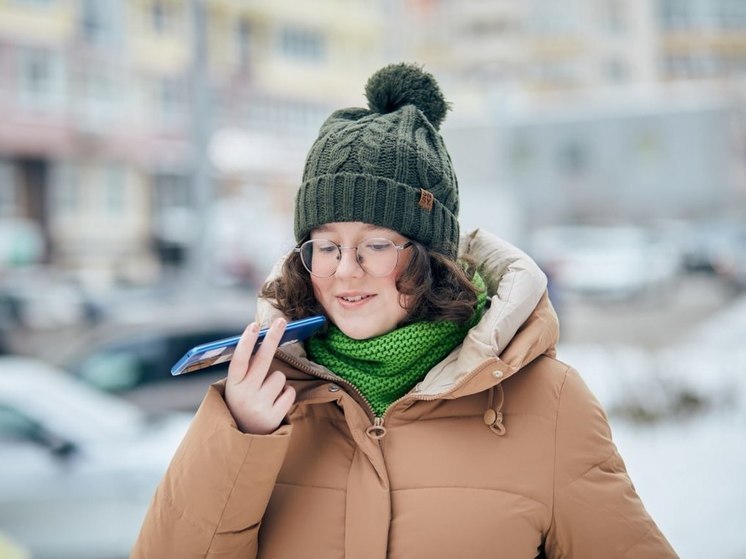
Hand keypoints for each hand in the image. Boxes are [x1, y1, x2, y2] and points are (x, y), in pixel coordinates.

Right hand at [224, 318, 296, 434]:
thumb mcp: (238, 386)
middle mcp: (245, 394)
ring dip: (277, 382)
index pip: (239, 360)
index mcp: (233, 385)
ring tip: (266, 394)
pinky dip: (285, 395)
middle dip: (273, 337)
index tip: (254, 325)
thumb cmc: (243, 401)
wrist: (244, 437)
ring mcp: (259, 406)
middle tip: (281, 321)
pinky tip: (274, 403)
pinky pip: (290, 392)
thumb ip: (248, 368)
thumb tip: (265, 339)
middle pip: (263, 360)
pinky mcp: (274, 417)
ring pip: (280, 377)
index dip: (246, 342)